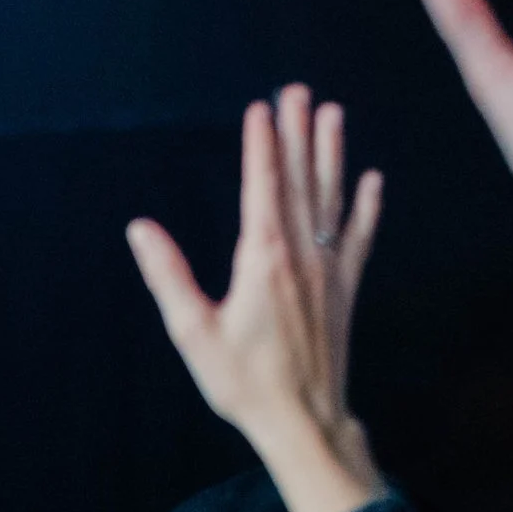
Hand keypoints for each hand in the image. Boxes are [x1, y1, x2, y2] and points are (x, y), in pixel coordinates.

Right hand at [127, 90, 385, 511]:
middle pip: (299, 181)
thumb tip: (140, 230)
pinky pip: (359, 240)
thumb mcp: (195, 333)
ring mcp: (328, 271)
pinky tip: (372, 182)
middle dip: (297, 133)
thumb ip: (169, 277)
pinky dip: (366, 209)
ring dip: (331, 155)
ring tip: (332, 114)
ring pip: (331, 200)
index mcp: (262, 258)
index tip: (262, 107)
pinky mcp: (345, 291)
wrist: (302, 421)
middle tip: (297, 91)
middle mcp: (300, 255)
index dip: (261, 145)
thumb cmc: (244, 383)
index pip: (262, 186)